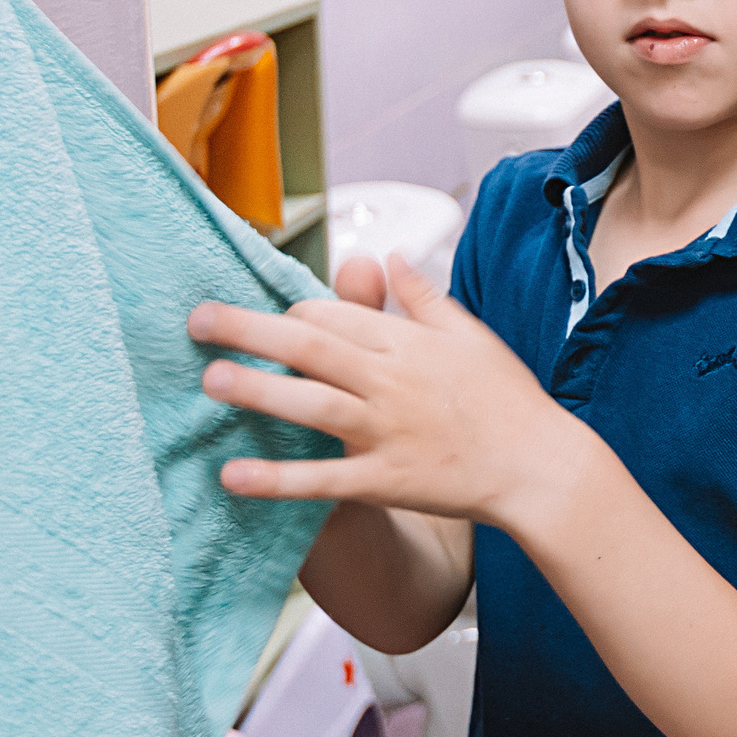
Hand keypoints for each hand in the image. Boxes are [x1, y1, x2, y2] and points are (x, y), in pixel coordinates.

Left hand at [191, 253, 576, 526]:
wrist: (540, 466)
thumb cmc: (508, 400)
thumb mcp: (471, 334)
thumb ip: (423, 297)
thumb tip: (390, 257)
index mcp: (410, 342)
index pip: (336, 316)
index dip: (294, 315)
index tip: (269, 320)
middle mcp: (393, 381)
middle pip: (310, 347)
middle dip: (249, 330)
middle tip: (197, 321)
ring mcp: (387, 430)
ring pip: (311, 403)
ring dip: (258, 390)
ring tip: (210, 380)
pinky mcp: (386, 479)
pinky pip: (323, 479)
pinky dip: (278, 479)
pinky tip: (234, 475)